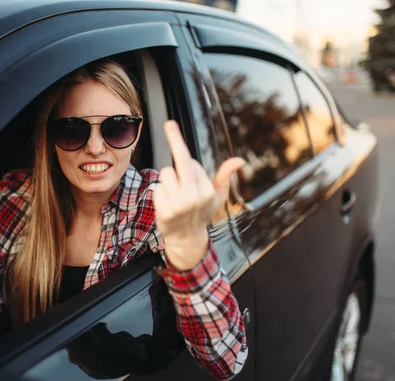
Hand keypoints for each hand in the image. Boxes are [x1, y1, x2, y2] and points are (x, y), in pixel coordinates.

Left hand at [153, 121, 244, 270]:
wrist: (186, 238)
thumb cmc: (202, 213)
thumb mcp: (217, 196)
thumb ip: (225, 176)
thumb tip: (240, 161)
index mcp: (208, 191)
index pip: (191, 163)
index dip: (188, 164)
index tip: (177, 138)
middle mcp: (195, 197)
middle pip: (180, 162)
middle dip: (175, 139)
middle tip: (168, 123)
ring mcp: (179, 205)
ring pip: (165, 173)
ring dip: (167, 180)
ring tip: (175, 194)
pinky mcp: (164, 211)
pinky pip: (157, 187)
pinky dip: (160, 192)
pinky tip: (167, 203)